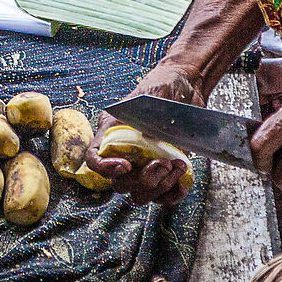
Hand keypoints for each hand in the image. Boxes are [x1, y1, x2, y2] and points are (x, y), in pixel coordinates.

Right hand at [90, 63, 199, 202]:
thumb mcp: (154, 95)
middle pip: (120, 183)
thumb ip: (148, 114)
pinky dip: (172, 196)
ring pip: (140, 194)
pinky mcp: (165, 171)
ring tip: (177, 167)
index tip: (125, 166)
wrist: (187, 86)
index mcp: (113, 132)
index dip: (104, 168)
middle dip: (142, 179)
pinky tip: (183, 184)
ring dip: (159, 188)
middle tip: (163, 163)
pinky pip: (162, 197)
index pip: (94, 158)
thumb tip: (148, 137)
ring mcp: (145, 165)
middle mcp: (126, 153)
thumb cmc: (165, 85)